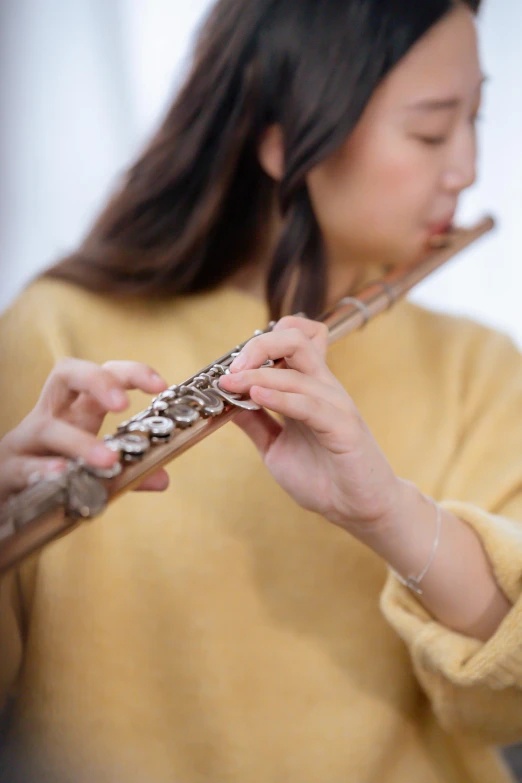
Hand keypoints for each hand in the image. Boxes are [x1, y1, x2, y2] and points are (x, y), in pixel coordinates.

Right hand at [0, 358, 170, 502]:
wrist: (10, 508)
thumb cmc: (51, 480)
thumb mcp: (91, 471)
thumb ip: (125, 475)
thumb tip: (162, 478)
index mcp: (74, 411)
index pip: (101, 374)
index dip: (130, 373)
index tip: (161, 384)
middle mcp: (48, 418)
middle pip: (65, 374)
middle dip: (97, 380)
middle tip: (123, 404)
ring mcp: (24, 443)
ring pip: (47, 427)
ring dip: (80, 442)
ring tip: (107, 460)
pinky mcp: (6, 472)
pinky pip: (22, 466)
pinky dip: (43, 469)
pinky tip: (63, 475)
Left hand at [219, 316, 400, 531]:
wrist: (355, 510)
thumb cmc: (321, 478)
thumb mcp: (275, 446)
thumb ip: (255, 422)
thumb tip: (226, 401)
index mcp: (309, 388)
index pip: (292, 339)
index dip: (260, 343)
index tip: (231, 368)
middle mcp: (324, 388)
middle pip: (295, 339)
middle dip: (257, 346)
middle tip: (230, 370)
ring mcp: (336, 404)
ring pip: (297, 367)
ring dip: (257, 373)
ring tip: (231, 384)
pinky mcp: (344, 427)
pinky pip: (309, 403)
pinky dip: (279, 396)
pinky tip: (256, 398)